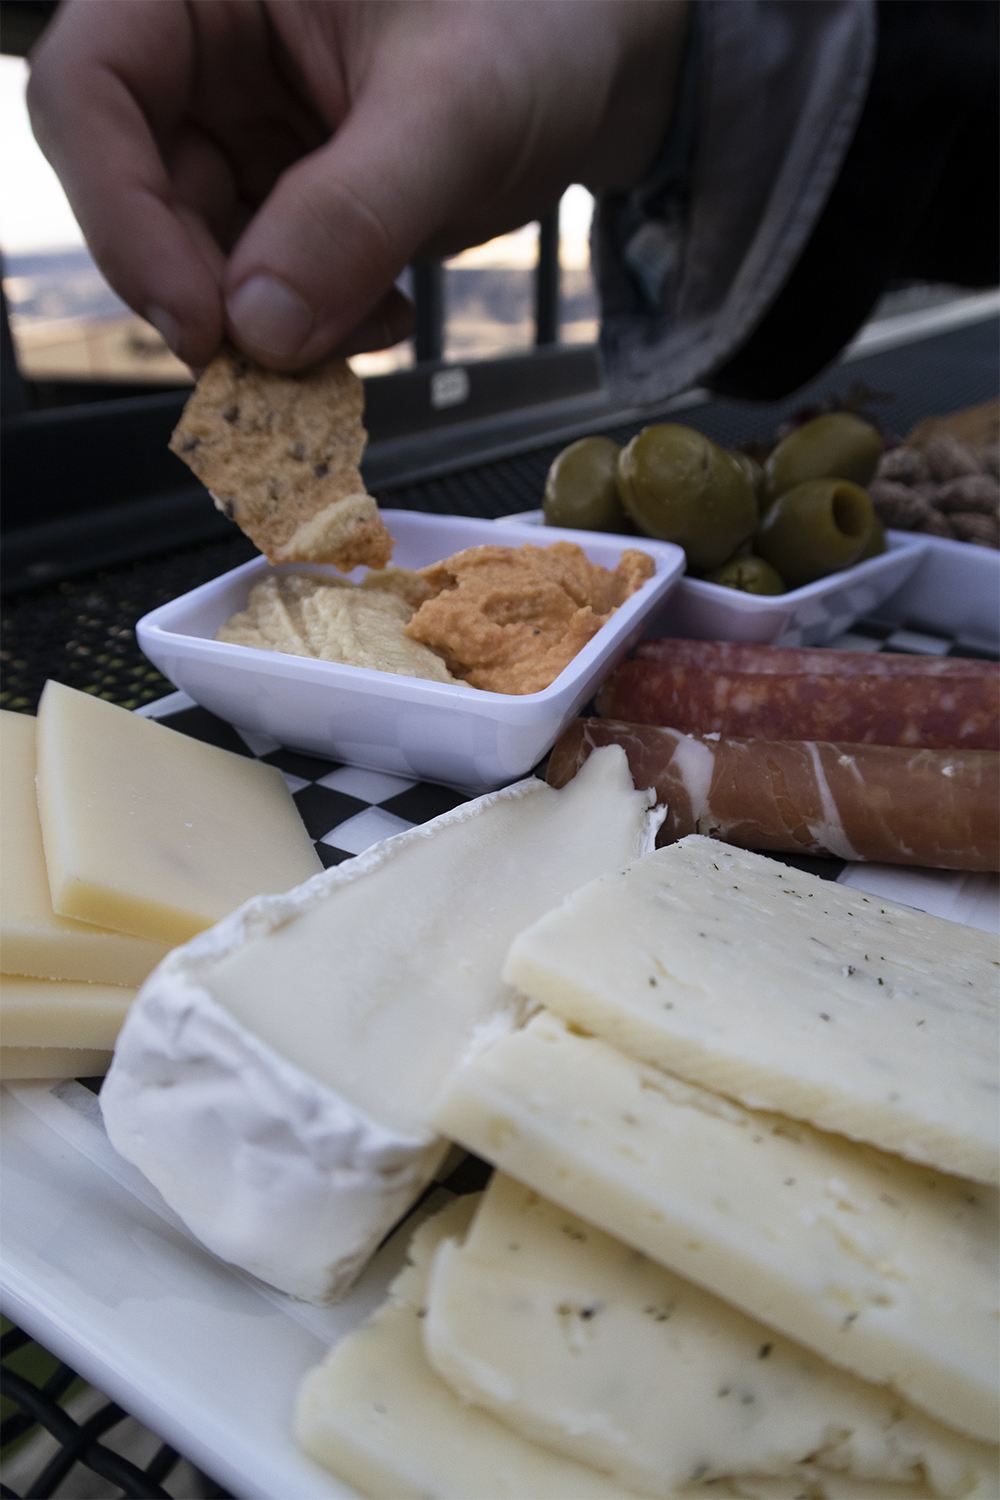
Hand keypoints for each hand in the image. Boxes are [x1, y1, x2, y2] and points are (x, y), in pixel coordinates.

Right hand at [27, 0, 685, 369]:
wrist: (595, 63)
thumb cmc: (538, 26)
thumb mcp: (455, 107)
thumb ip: (357, 210)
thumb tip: (260, 331)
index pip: (87, 91)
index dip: (120, 215)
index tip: (201, 322)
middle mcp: (202, 54)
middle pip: (133, 192)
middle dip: (209, 295)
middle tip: (283, 368)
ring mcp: (239, 130)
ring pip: (196, 256)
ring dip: (268, 325)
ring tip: (369, 323)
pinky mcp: (283, 197)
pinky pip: (260, 285)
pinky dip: (308, 326)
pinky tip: (381, 312)